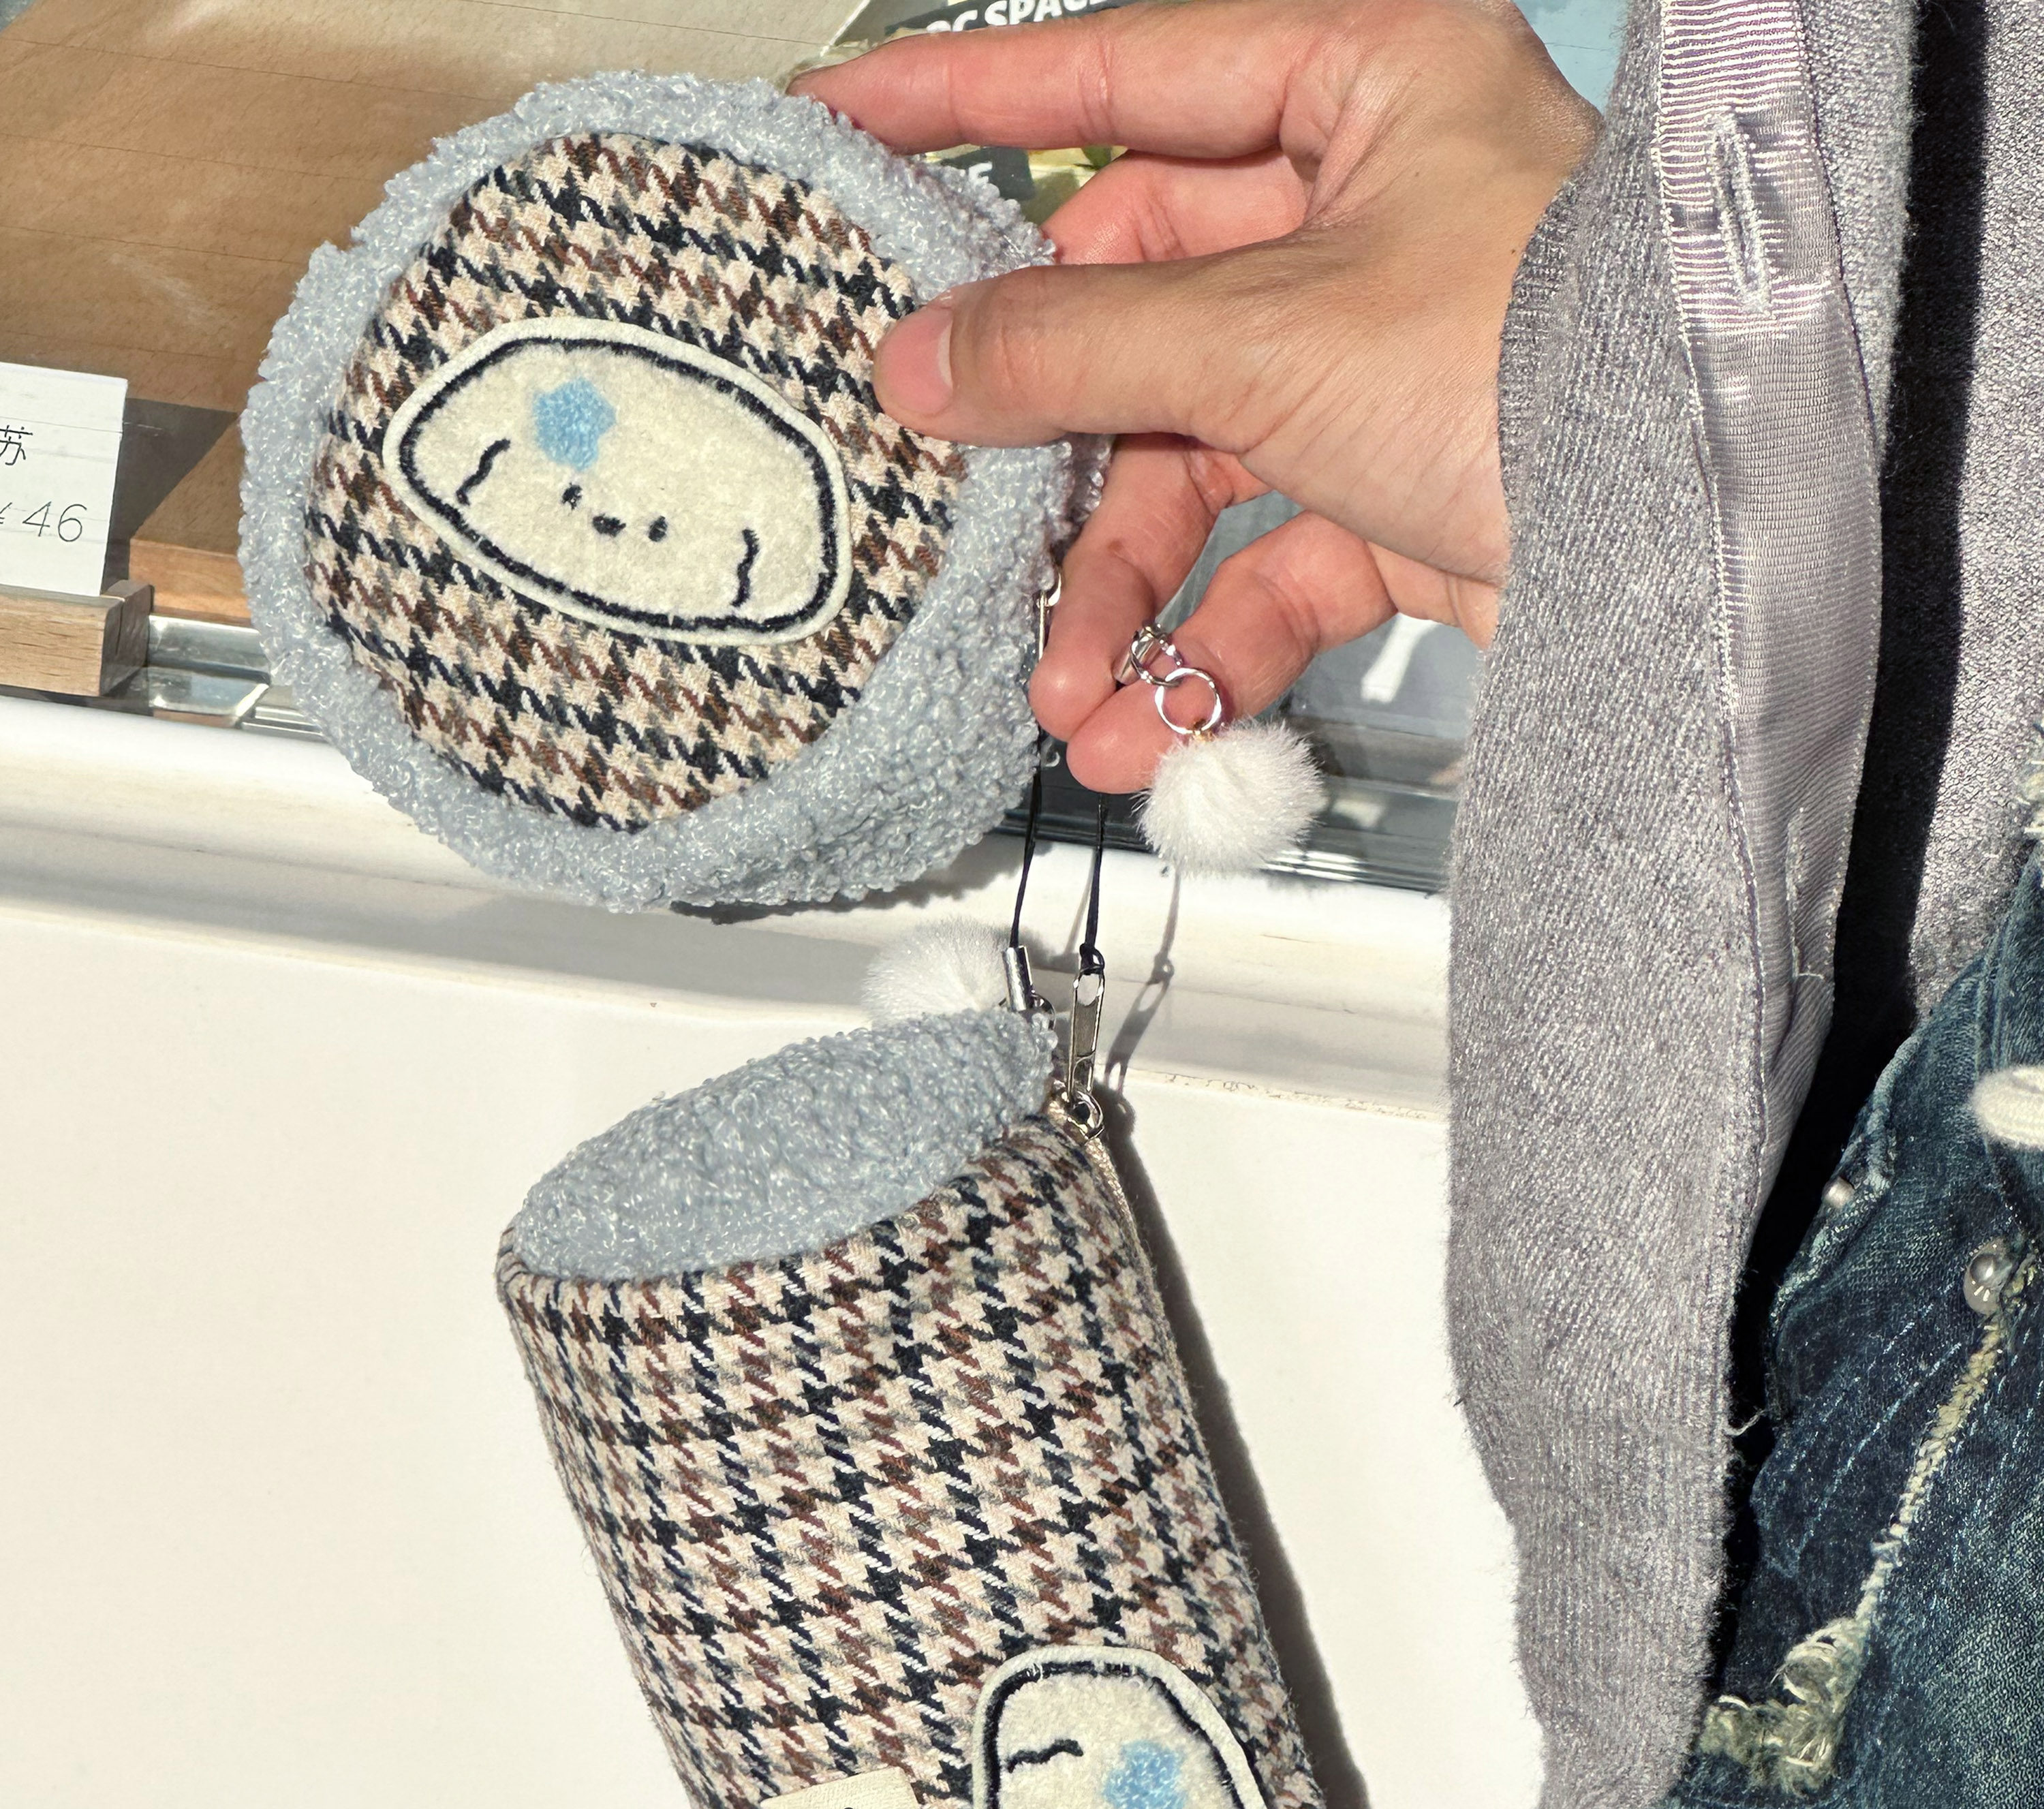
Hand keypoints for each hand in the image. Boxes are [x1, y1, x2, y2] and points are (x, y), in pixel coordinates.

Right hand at [794, 0, 1593, 789]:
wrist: (1696, 548)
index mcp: (1360, 81)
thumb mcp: (1266, 333)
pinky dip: (1206, 646)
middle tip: (965, 514)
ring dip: (1120, 594)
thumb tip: (926, 356)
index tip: (853, 130)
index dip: (975, 106)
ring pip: (1196, 466)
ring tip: (1068, 693)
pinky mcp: (1405, 494)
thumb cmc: (1545, 362)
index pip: (1124, 74)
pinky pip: (1268, 566)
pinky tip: (1151, 725)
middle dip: (1057, 458)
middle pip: (1142, 316)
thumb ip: (1075, 346)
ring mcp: (1384, 359)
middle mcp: (1371, 210)